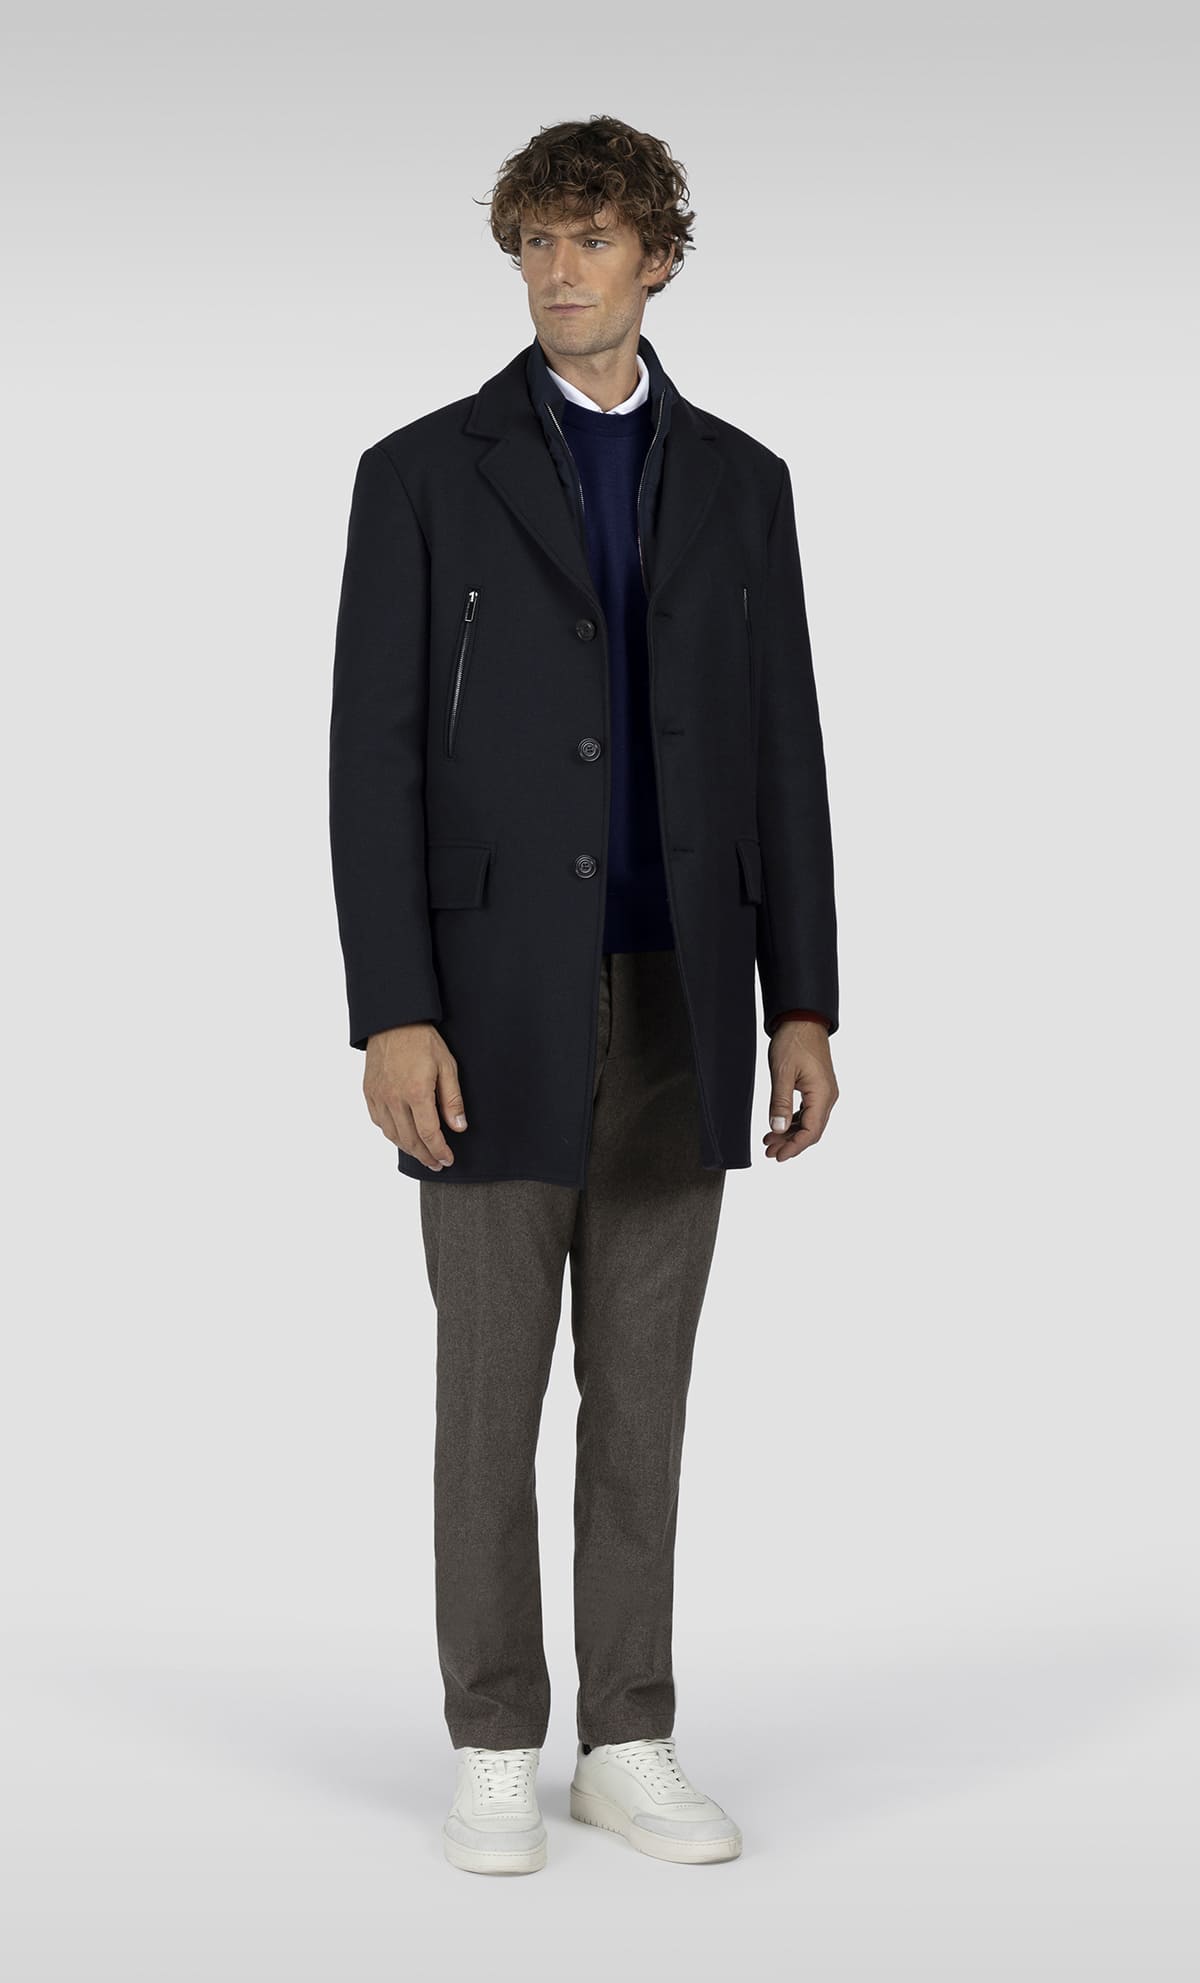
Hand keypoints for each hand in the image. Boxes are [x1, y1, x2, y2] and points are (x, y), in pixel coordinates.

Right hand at [363, 1024, 467, 1170]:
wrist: (393, 1021)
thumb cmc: (423, 1041)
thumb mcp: (447, 1066)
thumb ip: (452, 1100)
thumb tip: (459, 1127)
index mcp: (416, 1092)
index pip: (428, 1134)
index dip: (439, 1151)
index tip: (447, 1160)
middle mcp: (394, 1098)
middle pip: (410, 1140)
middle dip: (425, 1156)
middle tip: (436, 1163)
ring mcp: (379, 1096)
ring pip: (392, 1134)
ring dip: (408, 1149)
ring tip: (422, 1154)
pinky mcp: (369, 1092)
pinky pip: (379, 1122)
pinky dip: (391, 1134)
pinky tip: (402, 1135)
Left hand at [762, 1017, 837, 1161]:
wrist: (802, 1020)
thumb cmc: (794, 1041)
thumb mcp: (782, 1073)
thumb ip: (779, 1103)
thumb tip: (777, 1129)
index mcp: (822, 1095)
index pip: (811, 1132)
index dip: (794, 1147)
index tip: (778, 1156)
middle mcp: (828, 1096)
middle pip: (812, 1131)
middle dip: (791, 1144)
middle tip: (769, 1152)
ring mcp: (824, 1092)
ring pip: (809, 1123)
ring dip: (790, 1134)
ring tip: (770, 1142)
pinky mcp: (818, 1088)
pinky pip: (808, 1112)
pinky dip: (793, 1122)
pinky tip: (779, 1126)